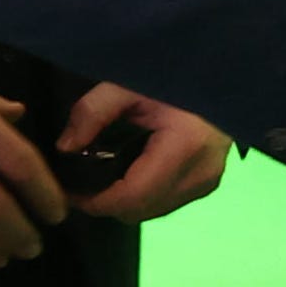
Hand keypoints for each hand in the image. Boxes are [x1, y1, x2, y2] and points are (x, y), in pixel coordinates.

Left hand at [51, 82, 231, 222]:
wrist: (220, 75)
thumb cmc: (174, 75)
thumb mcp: (127, 85)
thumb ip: (92, 113)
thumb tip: (64, 148)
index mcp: (184, 148)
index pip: (131, 198)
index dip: (94, 202)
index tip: (68, 190)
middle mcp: (200, 174)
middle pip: (139, 211)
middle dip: (105, 204)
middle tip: (79, 183)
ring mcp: (207, 182)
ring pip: (151, 212)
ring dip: (124, 202)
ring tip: (101, 178)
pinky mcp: (208, 183)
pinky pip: (165, 203)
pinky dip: (143, 196)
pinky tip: (129, 173)